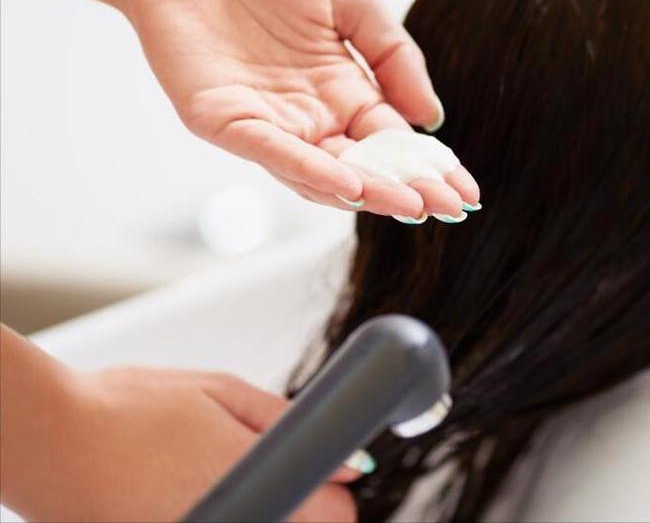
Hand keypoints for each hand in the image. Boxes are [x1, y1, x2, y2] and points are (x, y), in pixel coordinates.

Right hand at [22, 367, 358, 521]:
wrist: (45, 439)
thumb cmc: (127, 407)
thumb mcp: (220, 392)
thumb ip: (287, 425)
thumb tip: (351, 459)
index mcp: (258, 480)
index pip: (337, 514)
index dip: (332, 488)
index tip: (319, 472)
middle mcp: (235, 521)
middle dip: (297, 504)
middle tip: (255, 470)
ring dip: (255, 510)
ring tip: (202, 477)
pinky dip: (218, 515)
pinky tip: (181, 495)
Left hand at [113, 0, 478, 217]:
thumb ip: (393, 56)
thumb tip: (431, 118)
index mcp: (342, 86)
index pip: (393, 140)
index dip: (429, 166)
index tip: (466, 190)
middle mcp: (309, 114)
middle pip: (367, 165)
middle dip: (409, 188)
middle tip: (450, 207)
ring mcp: (269, 122)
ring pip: (323, 172)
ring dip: (370, 191)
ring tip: (413, 205)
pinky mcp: (225, 120)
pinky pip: (273, 154)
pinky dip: (312, 173)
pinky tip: (352, 187)